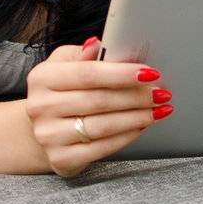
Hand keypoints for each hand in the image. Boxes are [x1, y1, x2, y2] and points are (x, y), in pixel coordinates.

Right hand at [23, 37, 172, 177]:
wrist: (41, 131)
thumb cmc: (59, 92)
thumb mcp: (63, 65)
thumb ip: (82, 54)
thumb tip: (98, 44)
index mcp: (42, 78)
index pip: (88, 74)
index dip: (121, 74)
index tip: (149, 73)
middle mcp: (41, 107)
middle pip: (99, 100)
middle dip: (136, 96)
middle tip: (162, 93)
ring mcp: (49, 136)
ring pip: (104, 126)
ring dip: (138, 117)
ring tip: (159, 109)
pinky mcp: (61, 159)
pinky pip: (103, 147)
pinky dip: (127, 136)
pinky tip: (142, 126)